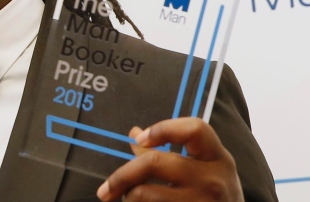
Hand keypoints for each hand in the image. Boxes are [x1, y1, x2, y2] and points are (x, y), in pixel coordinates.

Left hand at [96, 117, 243, 201]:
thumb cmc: (214, 195)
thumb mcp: (201, 170)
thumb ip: (169, 151)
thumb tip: (134, 133)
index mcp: (217, 157)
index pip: (194, 129)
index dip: (163, 128)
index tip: (138, 139)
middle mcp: (214, 179)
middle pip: (155, 163)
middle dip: (122, 175)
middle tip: (105, 190)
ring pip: (145, 194)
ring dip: (128, 198)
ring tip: (128, 201)